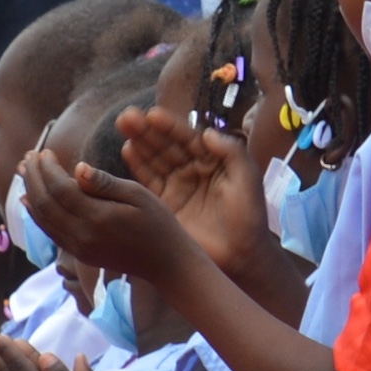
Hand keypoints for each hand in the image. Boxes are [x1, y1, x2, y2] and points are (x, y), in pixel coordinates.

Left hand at [22, 146, 189, 287]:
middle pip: (45, 204)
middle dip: (33, 178)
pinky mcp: (79, 255)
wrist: (165, 263)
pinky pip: (50, 232)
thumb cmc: (158, 222)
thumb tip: (77, 168)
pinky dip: (36, 214)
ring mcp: (79, 248)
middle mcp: (83, 235)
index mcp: (98, 217)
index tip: (44, 151)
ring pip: (43, 219)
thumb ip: (105, 183)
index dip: (47, 168)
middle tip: (28, 156)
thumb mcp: (138, 195)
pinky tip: (28, 200)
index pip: (60, 189)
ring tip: (23, 171)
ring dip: (30, 193)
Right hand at [110, 107, 269, 270]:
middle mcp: (192, 169)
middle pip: (166, 145)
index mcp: (213, 159)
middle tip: (126, 117)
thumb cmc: (248, 216)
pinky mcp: (165, 204)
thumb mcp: (248, 179)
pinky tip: (127, 150)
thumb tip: (206, 133)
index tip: (152, 115)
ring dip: (139, 142)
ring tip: (122, 126)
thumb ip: (232, 152)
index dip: (170, 126)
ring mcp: (177, 186)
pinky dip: (138, 166)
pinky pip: (149, 181)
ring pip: (155, 159)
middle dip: (147, 130)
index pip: (188, 138)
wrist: (240, 255)